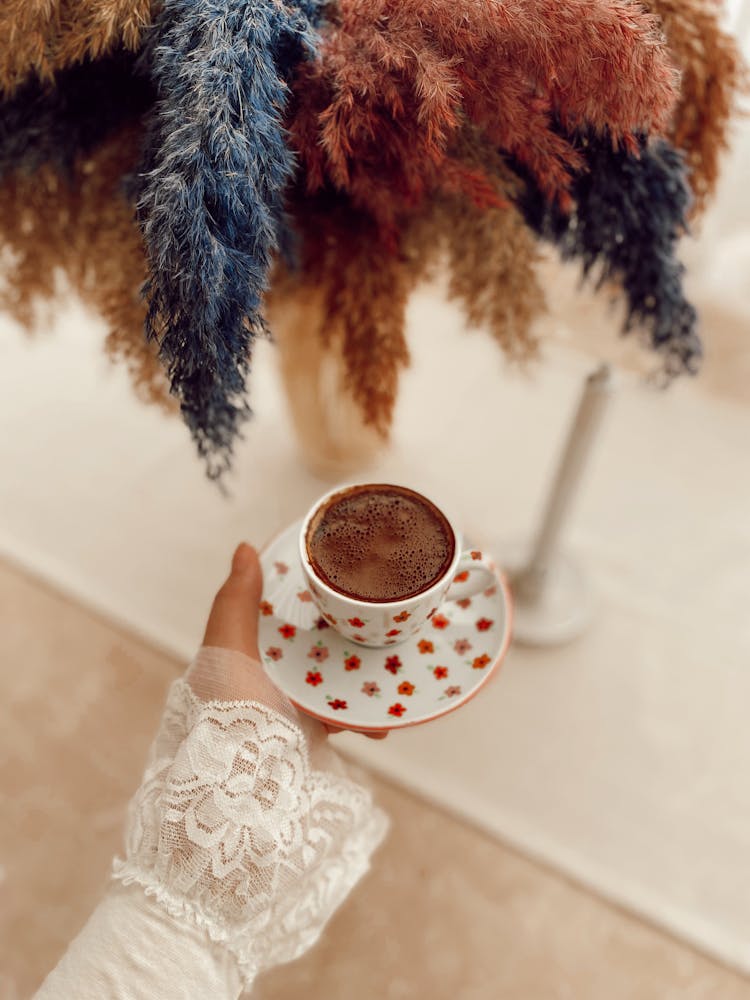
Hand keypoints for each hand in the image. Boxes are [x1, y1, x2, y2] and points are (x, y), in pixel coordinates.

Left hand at [202, 542, 386, 737]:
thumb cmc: (228, 713)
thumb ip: (235, 603)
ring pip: (335, 681)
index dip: (302, 593)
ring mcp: (291, 710)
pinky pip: (348, 720)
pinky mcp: (312, 738)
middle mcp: (267, 679)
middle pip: (313, 645)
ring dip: (364, 673)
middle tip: (377, 617)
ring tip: (392, 661)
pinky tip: (388, 715)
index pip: (276, 614)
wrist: (243, 784)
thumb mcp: (227, 649)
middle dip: (345, 632)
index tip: (337, 575)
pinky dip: (369, 717)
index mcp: (244, 654)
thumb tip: (245, 548)